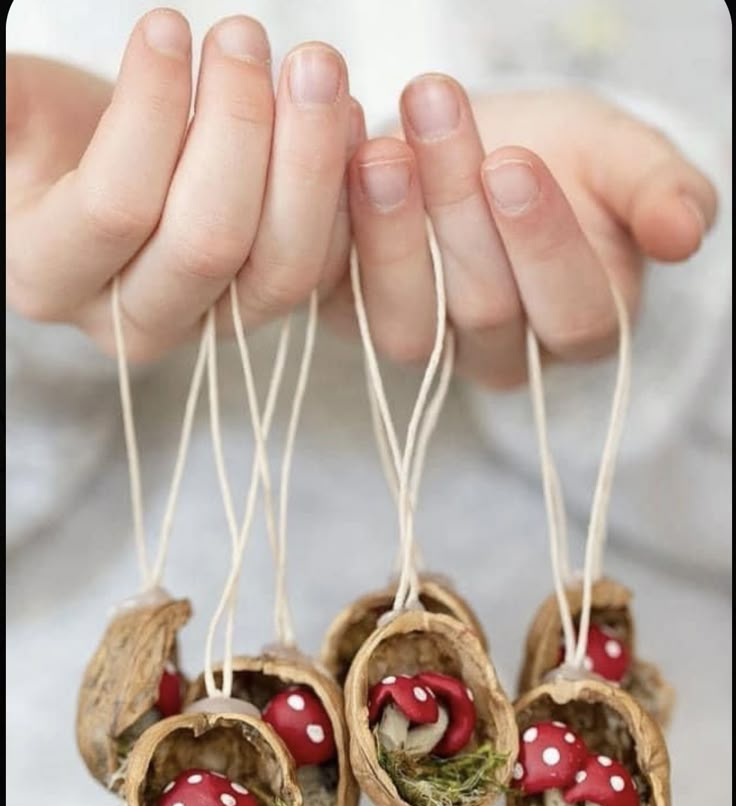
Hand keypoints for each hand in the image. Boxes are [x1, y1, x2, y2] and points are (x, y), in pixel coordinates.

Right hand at [6, 10, 358, 360]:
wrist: (108, 171)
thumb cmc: (54, 136)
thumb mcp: (13, 114)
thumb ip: (3, 105)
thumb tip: (0, 91)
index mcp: (50, 275)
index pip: (113, 207)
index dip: (149, 113)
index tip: (166, 25)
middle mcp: (136, 319)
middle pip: (208, 243)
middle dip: (239, 128)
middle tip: (245, 36)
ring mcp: (212, 322)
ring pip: (282, 265)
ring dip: (309, 160)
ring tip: (312, 70)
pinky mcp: (268, 304)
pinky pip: (327, 264)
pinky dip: (343, 190)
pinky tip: (341, 116)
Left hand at [340, 78, 717, 387]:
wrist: (479, 149)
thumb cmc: (563, 160)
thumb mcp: (621, 160)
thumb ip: (658, 192)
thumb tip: (685, 233)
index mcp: (577, 325)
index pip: (573, 314)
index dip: (544, 244)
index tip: (514, 161)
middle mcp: (499, 352)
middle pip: (485, 307)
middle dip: (460, 205)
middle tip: (436, 107)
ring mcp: (425, 341)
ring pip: (407, 317)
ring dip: (390, 228)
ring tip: (379, 145)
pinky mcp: (354, 316)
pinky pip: (339, 294)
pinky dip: (333, 232)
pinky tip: (336, 159)